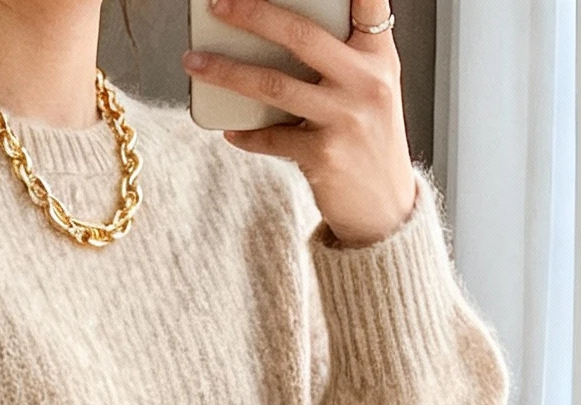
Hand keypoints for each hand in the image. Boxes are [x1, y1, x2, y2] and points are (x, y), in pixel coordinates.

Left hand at [184, 0, 416, 247]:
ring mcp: (345, 118)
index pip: (369, 1)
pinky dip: (246, 133)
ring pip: (274, 84)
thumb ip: (341, 56)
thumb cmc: (368, 138)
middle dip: (252, 14)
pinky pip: (271, 137)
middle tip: (217, 5)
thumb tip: (272, 30)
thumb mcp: (370, 88)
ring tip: (195, 62)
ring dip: (226, 71)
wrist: (385, 207)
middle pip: (301, 35)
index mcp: (379, 55)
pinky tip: (230, 128)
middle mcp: (366, 82)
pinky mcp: (324, 155)